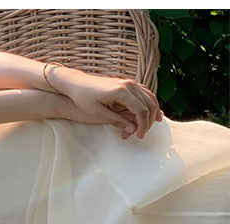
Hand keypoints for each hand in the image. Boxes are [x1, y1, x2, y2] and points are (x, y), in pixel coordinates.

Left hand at [48, 65, 162, 138]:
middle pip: (149, 104)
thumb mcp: (97, 114)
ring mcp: (129, 82)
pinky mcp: (128, 83)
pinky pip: (144, 93)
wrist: (78, 84)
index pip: (141, 110)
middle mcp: (128, 84)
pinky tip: (146, 115)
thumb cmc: (84, 99)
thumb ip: (116, 121)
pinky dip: (148, 104)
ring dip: (151, 113)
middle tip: (142, 134)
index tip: (140, 136)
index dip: (143, 125)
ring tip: (145, 127)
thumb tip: (133, 129)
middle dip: (148, 121)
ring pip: (150, 98)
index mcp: (121, 92)